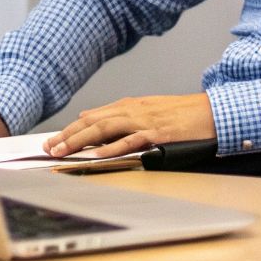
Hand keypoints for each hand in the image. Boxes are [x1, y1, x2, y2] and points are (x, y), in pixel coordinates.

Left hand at [43, 93, 214, 158]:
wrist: (212, 112)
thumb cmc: (181, 114)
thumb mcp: (144, 110)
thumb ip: (117, 115)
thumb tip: (89, 118)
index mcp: (127, 106)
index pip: (90, 117)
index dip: (69, 129)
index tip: (51, 141)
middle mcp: (131, 111)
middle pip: (91, 123)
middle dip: (67, 136)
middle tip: (48, 148)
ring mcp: (144, 121)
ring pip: (104, 128)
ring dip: (80, 140)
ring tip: (63, 151)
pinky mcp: (158, 133)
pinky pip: (131, 140)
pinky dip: (112, 147)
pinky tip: (97, 154)